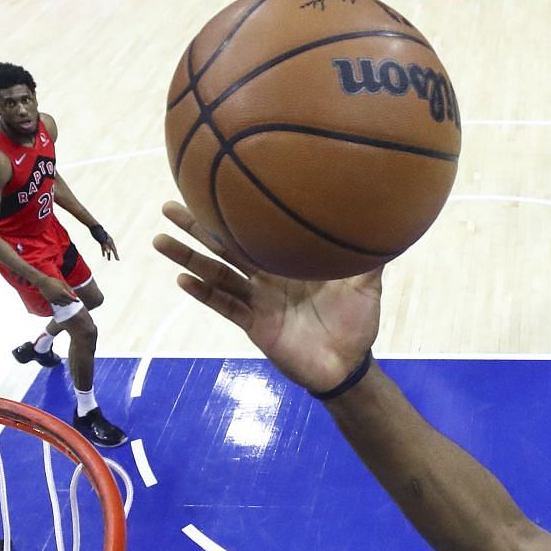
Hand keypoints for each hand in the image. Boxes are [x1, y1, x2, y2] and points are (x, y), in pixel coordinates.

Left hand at [95, 232, 119, 261]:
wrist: (94, 227)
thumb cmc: (98, 233)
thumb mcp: (102, 240)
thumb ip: (106, 246)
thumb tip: (108, 252)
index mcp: (110, 241)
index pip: (114, 249)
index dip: (116, 255)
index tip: (118, 260)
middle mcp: (109, 241)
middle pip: (112, 249)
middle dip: (115, 255)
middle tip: (118, 260)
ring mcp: (105, 241)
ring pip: (108, 249)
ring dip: (108, 255)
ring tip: (108, 260)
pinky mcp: (101, 241)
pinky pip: (103, 248)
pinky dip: (103, 252)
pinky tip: (103, 256)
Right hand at [153, 200, 380, 395]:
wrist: (349, 364)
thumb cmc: (357, 323)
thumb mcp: (366, 283)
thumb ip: (369, 254)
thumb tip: (391, 216)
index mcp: (288, 262)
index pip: (255, 231)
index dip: (234, 212)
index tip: (213, 185)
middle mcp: (267, 278)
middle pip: (224, 247)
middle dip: (196, 227)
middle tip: (168, 205)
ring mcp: (257, 301)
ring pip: (215, 274)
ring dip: (188, 258)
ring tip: (160, 241)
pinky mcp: (254, 325)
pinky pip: (225, 307)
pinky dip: (204, 295)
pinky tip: (182, 282)